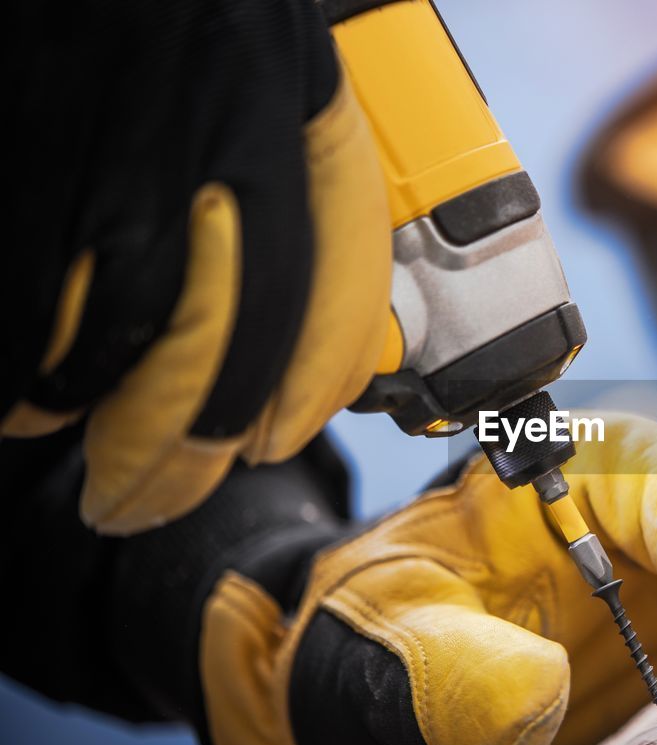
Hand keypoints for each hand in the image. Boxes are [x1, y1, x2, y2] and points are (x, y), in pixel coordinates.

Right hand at [5, 0, 390, 533]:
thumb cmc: (190, 18)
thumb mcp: (271, 78)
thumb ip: (294, 186)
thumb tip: (315, 331)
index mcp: (305, 116)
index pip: (341, 286)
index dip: (313, 386)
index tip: (277, 440)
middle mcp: (228, 144)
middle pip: (229, 344)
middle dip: (186, 452)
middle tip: (147, 500)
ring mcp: (124, 162)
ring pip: (124, 346)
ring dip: (99, 424)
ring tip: (80, 448)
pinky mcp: (33, 167)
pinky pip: (30, 319)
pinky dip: (24, 380)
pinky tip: (22, 400)